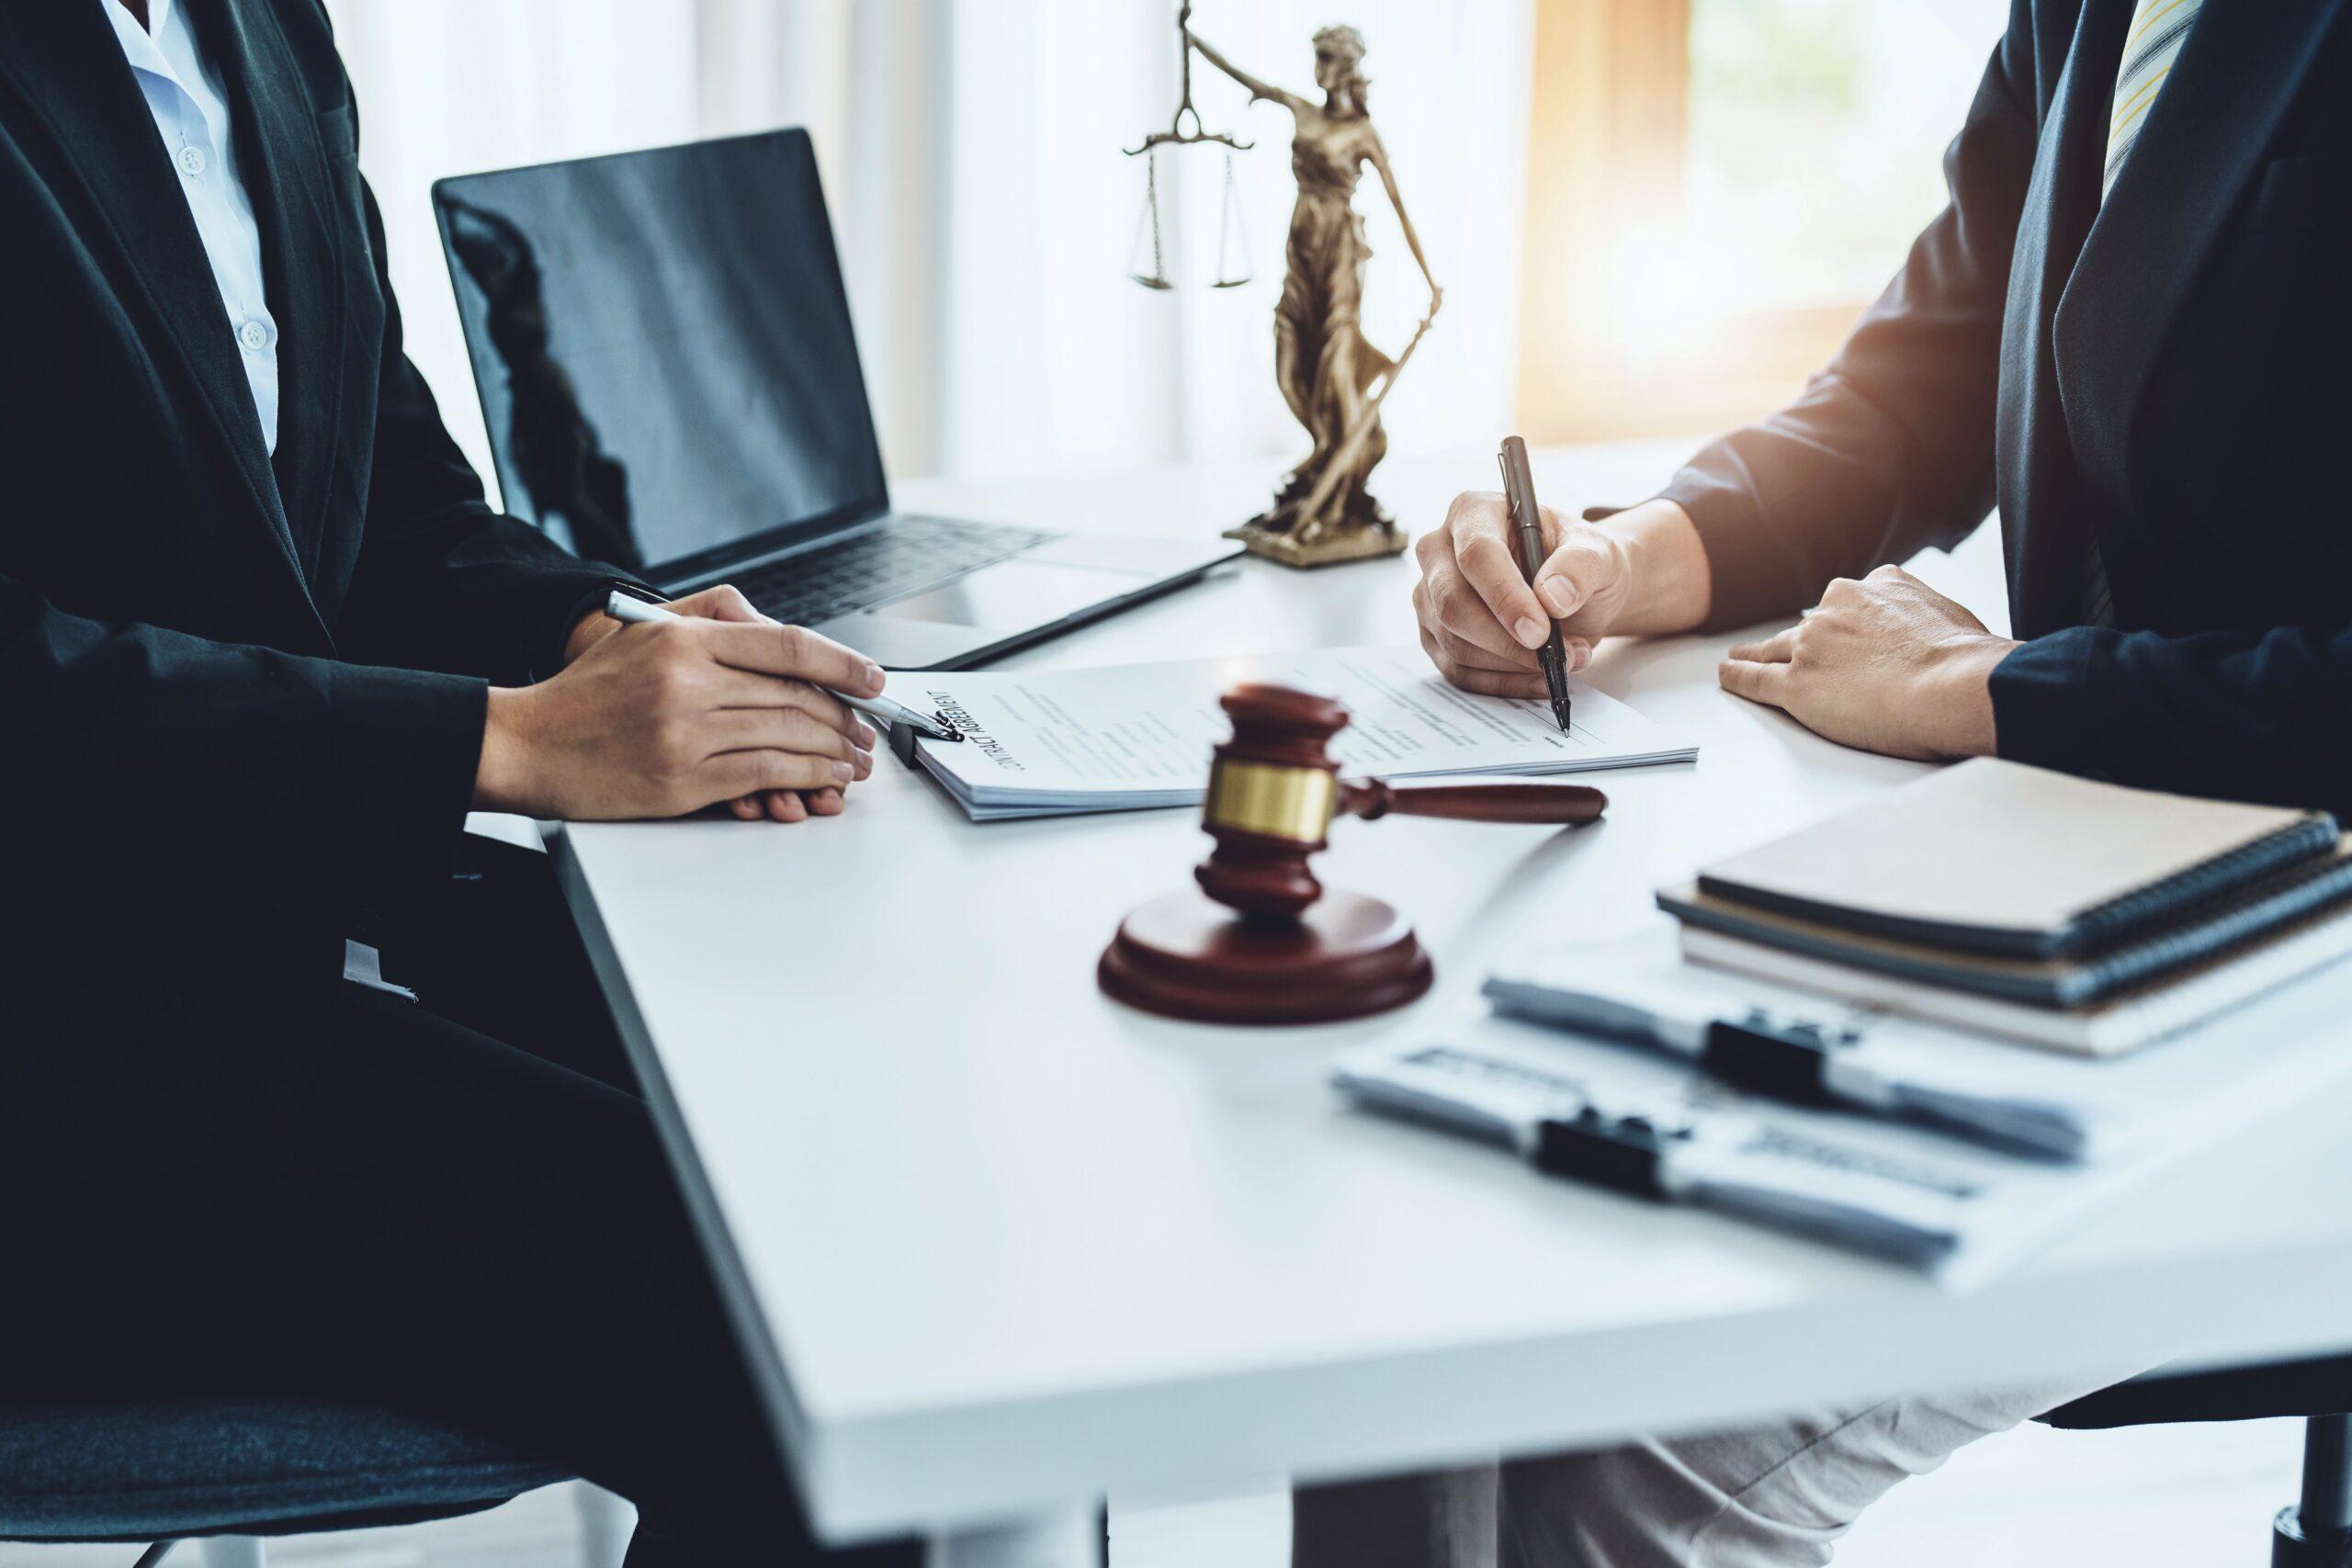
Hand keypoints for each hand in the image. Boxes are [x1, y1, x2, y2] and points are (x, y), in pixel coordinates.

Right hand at [481, 600, 880, 820]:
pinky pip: (763, 774)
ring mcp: (686, 734)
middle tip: (867, 730)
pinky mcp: (681, 780)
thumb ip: (710, 626)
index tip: (873, 679)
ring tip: (855, 761)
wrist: (527, 742)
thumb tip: (782, 642)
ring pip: (786, 737)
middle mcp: (688, 682)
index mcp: (683, 640)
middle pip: (793, 696)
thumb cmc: (586, 693)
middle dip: (843, 717)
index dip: (841, 663)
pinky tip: (823, 780)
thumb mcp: (642, 634)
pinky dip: (804, 778)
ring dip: (832, 752)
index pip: (785, 646)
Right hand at [1411, 493, 1706, 697]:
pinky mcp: (1435, 635)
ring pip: (1454, 643)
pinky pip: (1458, 672)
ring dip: (1512, 664)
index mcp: (1473, 512)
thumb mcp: (1598, 552)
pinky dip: (1502, 684)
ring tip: (1565, 659)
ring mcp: (1430, 596)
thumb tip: (1554, 596)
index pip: (1476, 554)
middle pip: (1452, 603)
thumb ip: (1581, 565)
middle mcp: (1439, 551)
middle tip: (1556, 655)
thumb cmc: (1578, 562)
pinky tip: (1538, 679)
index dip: (1505, 596)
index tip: (1539, 630)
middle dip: (1505, 640)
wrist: (1572, 591)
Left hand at [1717, 565, 2015, 760]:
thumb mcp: (1951, 614)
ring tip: (1739, 658)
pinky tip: (1728, 676)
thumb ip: (1926, 612)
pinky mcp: (1797, 684)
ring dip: (1755, 653)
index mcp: (1878, 587)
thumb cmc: (1966, 659)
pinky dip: (1737, 677)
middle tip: (1797, 652)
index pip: (1849, 603)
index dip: (1846, 625)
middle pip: (1809, 626)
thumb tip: (1931, 625)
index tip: (1843, 635)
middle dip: (1803, 640)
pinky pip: (1754, 678)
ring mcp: (1812, 647)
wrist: (1955, 684)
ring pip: (1774, 648)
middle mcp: (1837, 610)